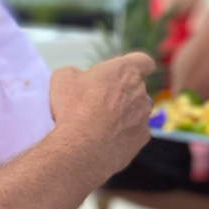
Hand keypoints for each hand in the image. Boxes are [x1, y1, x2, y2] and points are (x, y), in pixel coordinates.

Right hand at [49, 52, 155, 178]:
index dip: (136, 64)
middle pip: (136, 88)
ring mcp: (144, 117)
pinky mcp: (142, 138)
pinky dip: (124, 134)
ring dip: (125, 113)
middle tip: (98, 100)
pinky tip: (106, 138)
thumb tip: (80, 78)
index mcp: (125, 72)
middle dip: (122, 91)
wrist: (82, 147)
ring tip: (100, 122)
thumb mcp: (63, 77)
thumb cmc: (73, 108)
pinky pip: (135, 132)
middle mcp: (141, 92)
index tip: (126, 70)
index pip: (143, 61)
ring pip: (138, 110)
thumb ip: (77, 72)